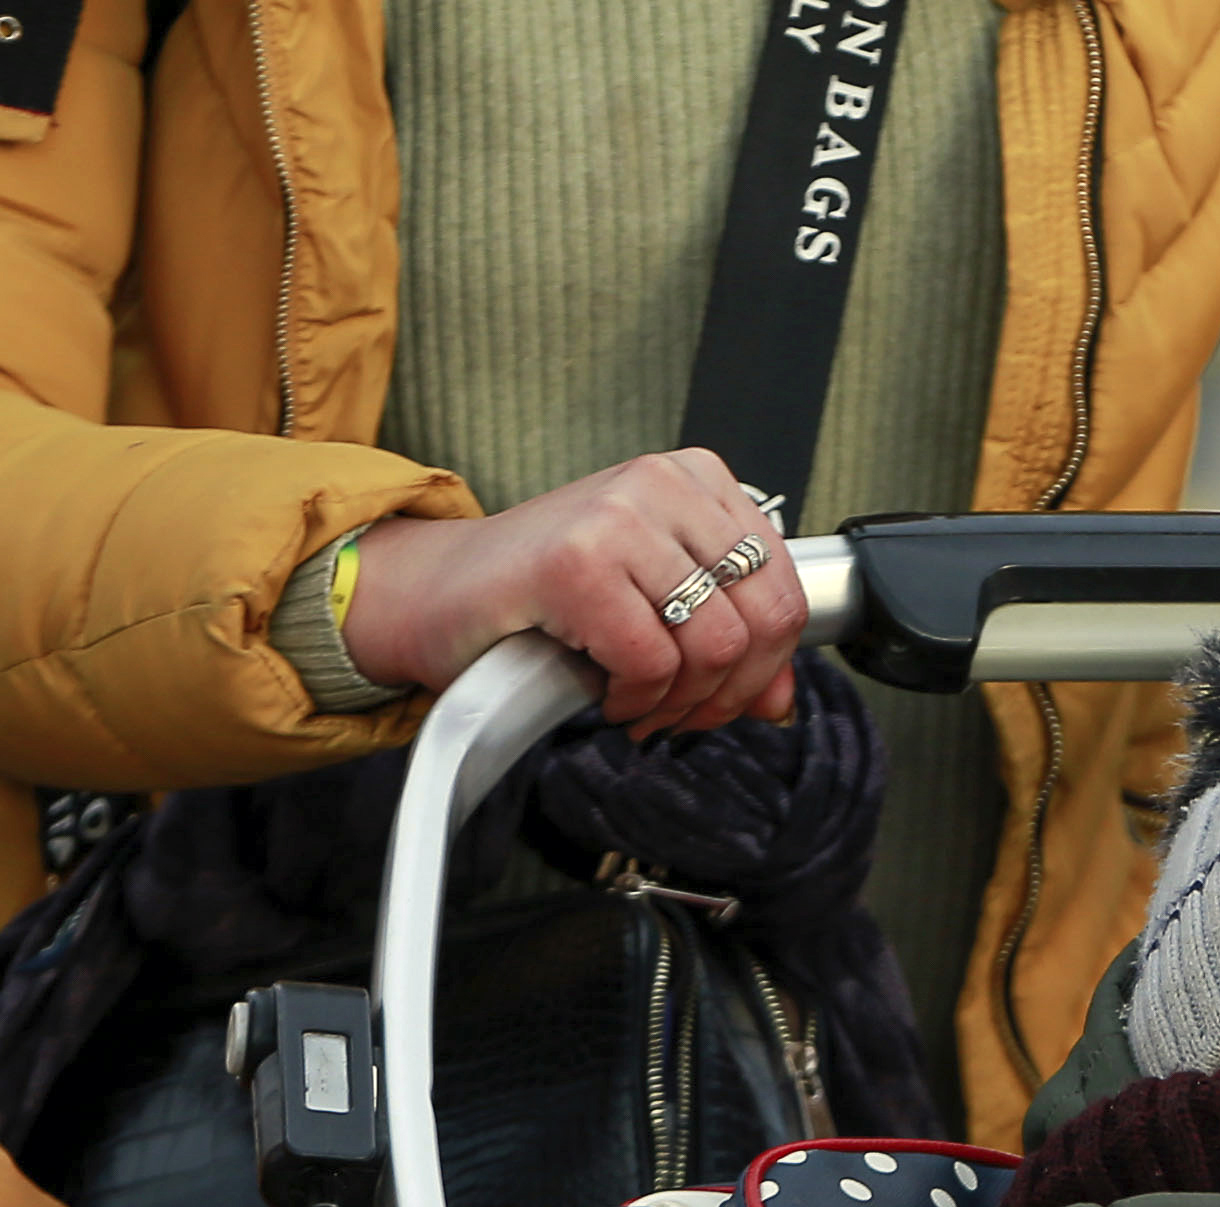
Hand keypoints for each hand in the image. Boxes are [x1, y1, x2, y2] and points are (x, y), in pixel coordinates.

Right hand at [343, 450, 807, 737]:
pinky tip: (605, 694)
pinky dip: (634, 700)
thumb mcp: (651, 603)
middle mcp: (662, 484)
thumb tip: (781, 700)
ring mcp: (619, 517)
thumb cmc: (538, 594)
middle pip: (760, 620)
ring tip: (639, 705)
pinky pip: (651, 662)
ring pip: (713, 646)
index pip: (784, 587)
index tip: (726, 696)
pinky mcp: (577, 563)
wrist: (435, 593)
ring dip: (677, 703)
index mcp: (694, 479)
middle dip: (728, 693)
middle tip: (681, 714)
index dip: (766, 666)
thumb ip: (726, 640)